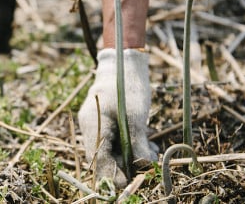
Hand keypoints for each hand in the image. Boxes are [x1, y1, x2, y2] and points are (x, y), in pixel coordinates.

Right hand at [78, 48, 157, 188]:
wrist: (125, 61)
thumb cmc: (127, 85)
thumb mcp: (135, 115)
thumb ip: (137, 143)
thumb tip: (143, 168)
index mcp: (92, 125)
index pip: (97, 159)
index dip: (111, 175)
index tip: (128, 182)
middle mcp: (93, 127)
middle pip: (105, 157)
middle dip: (126, 165)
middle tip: (148, 169)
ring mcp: (101, 124)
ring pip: (115, 151)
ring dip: (134, 156)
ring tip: (153, 152)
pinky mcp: (111, 122)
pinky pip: (120, 141)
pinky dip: (135, 146)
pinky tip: (150, 145)